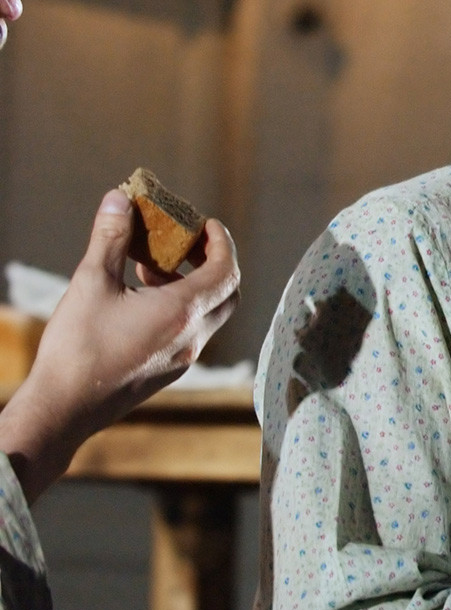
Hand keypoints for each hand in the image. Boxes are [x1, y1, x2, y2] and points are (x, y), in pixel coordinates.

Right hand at [0, 189, 239, 502]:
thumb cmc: (77, 347)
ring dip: (192, 285)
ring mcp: (184, 359)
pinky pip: (190, 333)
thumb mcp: (91, 283)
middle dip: (214, 262)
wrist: (63, 410)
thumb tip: (119, 200)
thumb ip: (110, 239)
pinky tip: (140, 301)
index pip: (226, 270)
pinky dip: (180, 308)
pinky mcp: (168, 372)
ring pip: (208, 314)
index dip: (221, 243)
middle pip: (227, 293)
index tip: (207, 224)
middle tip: (187, 244)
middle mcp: (193, 338)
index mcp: (183, 313)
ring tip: (150, 268)